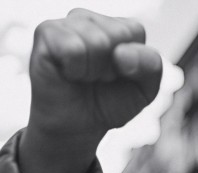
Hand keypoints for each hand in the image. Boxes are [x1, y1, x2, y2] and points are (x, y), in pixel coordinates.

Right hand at [28, 9, 162, 144]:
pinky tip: (68, 73)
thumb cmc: (108, 104)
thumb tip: (121, 52)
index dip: (130, 63)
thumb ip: (150, 66)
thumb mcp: (144, 90)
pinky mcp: (47, 33)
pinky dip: (75, 70)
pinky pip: (73, 48)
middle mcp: (91, 19)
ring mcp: (67, 23)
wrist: (75, 128)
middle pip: (117, 35)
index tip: (117, 76)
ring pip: (97, 42)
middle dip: (111, 68)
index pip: (135, 31)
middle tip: (97, 79)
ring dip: (93, 71)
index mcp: (118, 27)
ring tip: (82, 78)